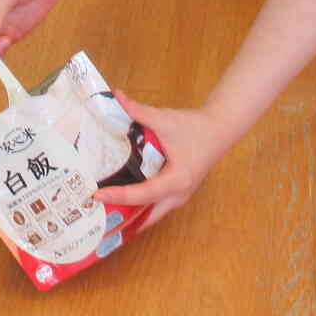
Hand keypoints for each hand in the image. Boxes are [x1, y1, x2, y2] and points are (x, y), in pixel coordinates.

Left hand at [91, 94, 237, 228]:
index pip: (140, 195)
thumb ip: (139, 111)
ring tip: (106, 211)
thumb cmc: (195, 127)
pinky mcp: (179, 192)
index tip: (96, 195)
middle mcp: (179, 195)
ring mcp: (181, 196)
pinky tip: (123, 201)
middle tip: (97, 213)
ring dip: (131, 215)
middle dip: (122, 219)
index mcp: (176, 181)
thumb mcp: (165, 119)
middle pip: (146, 216)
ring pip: (152, 215)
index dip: (117, 196)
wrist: (220, 129)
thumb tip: (117, 96)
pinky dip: (140, 207)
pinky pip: (157, 207)